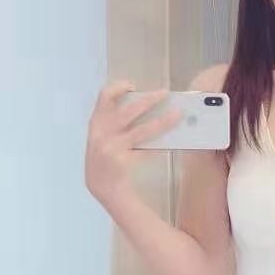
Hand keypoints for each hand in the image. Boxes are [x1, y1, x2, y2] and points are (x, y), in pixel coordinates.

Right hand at [85, 81, 180, 201]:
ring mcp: (111, 147)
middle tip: (165, 93)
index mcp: (96, 123)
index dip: (119, 88)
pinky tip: (172, 141)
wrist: (103, 188)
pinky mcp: (122, 160)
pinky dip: (161, 145)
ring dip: (163, 121)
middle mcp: (101, 133)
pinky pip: (147, 149)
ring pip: (143, 130)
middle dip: (150, 99)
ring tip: (178, 114)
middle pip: (129, 110)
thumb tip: (146, 108)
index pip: (104, 97)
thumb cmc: (107, 160)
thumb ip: (116, 124)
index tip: (134, 86)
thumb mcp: (104, 138)